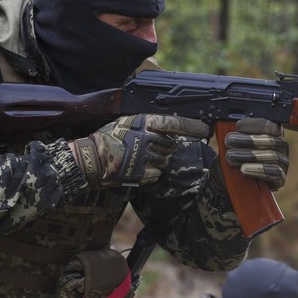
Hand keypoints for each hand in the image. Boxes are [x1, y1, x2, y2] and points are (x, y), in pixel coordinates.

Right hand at [74, 114, 208, 186]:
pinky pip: (157, 175)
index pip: (176, 123)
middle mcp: (149, 138)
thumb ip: (147, 123)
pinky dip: (150, 174)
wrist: (92, 159)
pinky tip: (137, 169)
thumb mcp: (127, 122)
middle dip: (164, 149)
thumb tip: (166, 126)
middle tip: (147, 149)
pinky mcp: (143, 173)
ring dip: (156, 161)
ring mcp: (147, 156)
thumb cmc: (108, 138)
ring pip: (164, 161)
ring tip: (138, 159)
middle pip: (170, 146)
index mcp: (145, 122)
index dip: (192, 127)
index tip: (205, 129)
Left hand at [224, 118, 289, 189]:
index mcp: (273, 132)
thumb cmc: (240, 158)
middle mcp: (281, 145)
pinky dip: (258, 170)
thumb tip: (234, 125)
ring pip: (272, 156)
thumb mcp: (237, 143)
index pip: (269, 125)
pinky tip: (244, 169)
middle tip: (229, 142)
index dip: (254, 125)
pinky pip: (275, 172)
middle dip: (247, 141)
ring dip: (250, 155)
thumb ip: (238, 133)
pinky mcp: (281, 177)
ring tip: (232, 157)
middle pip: (269, 140)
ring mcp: (283, 162)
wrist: (241, 181)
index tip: (237, 127)